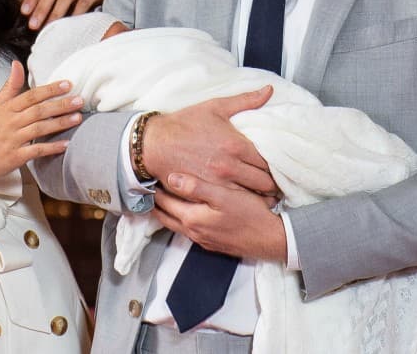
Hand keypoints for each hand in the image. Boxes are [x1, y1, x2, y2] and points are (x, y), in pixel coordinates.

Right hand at [0, 62, 81, 182]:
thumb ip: (9, 86)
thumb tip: (17, 65)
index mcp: (6, 109)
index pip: (31, 95)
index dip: (50, 89)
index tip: (67, 85)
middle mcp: (10, 123)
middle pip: (38, 111)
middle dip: (60, 105)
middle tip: (79, 100)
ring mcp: (13, 140)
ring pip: (39, 129)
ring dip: (60, 123)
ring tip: (77, 118)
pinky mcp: (15, 157)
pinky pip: (36, 150)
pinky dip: (51, 147)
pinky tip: (65, 144)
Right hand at [141, 87, 275, 194]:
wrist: (154, 143)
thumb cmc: (184, 124)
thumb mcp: (216, 107)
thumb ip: (246, 100)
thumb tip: (269, 90)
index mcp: (236, 145)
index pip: (269, 162)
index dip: (277, 166)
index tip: (277, 167)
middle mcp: (230, 167)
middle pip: (265, 183)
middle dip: (272, 183)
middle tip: (274, 182)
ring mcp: (218, 183)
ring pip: (252, 197)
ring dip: (260, 196)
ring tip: (264, 194)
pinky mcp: (206, 194)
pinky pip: (232, 204)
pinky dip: (242, 203)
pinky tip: (245, 201)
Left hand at [154, 173, 286, 261]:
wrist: (272, 240)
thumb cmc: (250, 215)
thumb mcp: (224, 196)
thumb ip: (197, 187)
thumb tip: (171, 177)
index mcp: (192, 218)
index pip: (164, 202)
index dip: (153, 188)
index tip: (145, 175)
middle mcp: (193, 231)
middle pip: (165, 215)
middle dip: (154, 201)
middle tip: (146, 185)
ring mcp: (202, 239)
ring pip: (175, 223)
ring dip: (166, 210)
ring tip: (160, 196)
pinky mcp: (212, 242)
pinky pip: (188, 228)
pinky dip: (179, 217)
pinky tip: (184, 209)